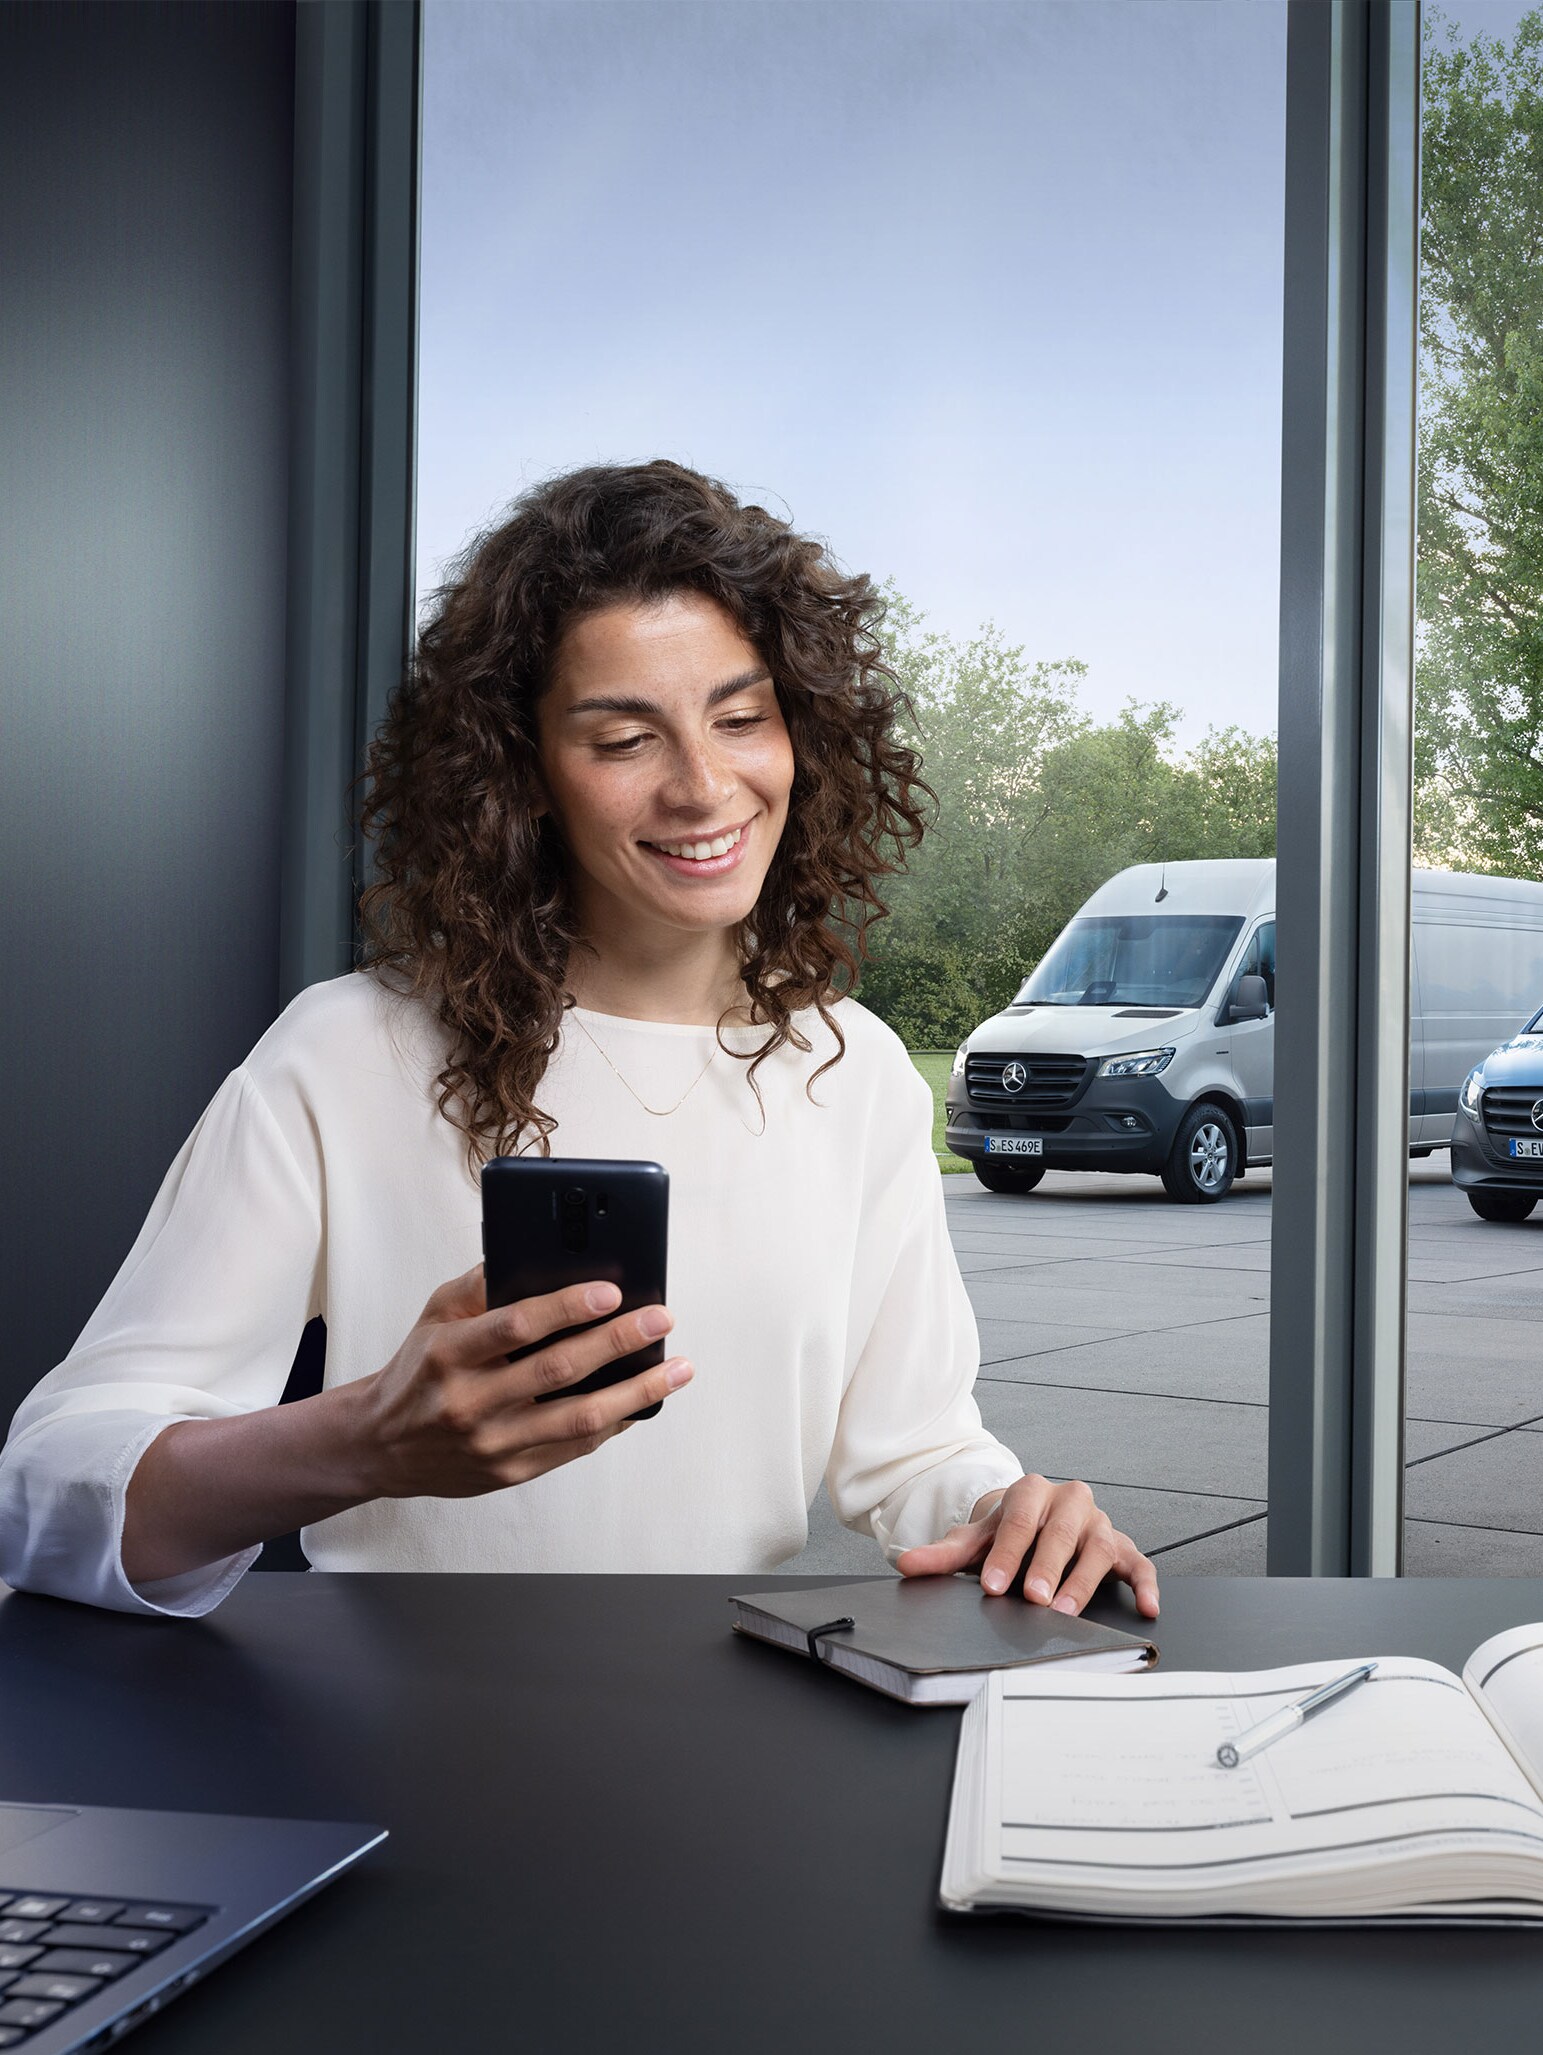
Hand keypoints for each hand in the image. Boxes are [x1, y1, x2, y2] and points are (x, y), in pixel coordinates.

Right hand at [351, 1262, 692, 1499]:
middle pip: (559, 1370)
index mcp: (451, 1354)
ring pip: (579, 1418)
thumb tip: (538, 1253)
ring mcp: (493, 1443)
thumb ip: (480, 1284)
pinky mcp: (510, 1472)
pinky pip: (574, 1447)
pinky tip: (644, 1400)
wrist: (382, 1445)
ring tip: (677, 1369)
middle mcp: (471, 1401)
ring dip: (637, 1392)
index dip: (569, 1307)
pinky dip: (614, 1422)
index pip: (518, 1326)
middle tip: (662, 1319)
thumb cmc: (420, 1369)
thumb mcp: (435, 1316)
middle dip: (619, 1341)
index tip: (612, 1291)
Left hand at [894, 1473, 1158, 1618]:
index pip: (1019, 1521)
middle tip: (1034, 1598)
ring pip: (1098, 1548)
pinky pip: (1139, 1562)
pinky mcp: (1123, 1544)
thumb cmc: (1008, 1534)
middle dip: (1046, 1567)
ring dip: (1083, 1581)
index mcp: (1031, 1490)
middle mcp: (1069, 1500)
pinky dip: (1145, 1584)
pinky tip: (1146, 1606)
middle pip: (1059, 1533)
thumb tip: (907, 1564)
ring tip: (1067, 1611)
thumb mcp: (975, 1540)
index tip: (994, 1585)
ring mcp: (1098, 1522)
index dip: (1006, 1554)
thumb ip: (944, 1554)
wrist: (1034, 1522)